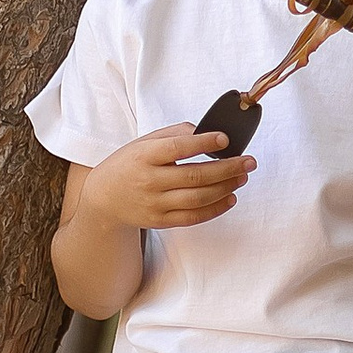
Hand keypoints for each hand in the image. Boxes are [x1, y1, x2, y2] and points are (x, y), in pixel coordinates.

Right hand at [84, 122, 254, 229]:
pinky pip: (194, 217)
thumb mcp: (144, 142)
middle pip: (195, 176)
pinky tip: (230, 198)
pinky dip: (215, 208)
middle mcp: (149, 181)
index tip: (225, 139)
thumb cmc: (129, 165)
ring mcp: (155, 204)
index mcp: (144, 156)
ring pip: (198, 198)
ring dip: (226, 188)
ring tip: (242, 177)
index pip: (177, 148)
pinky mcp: (160, 221)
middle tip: (249, 162)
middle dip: (227, 168)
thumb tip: (205, 131)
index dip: (203, 143)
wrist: (103, 199)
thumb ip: (173, 134)